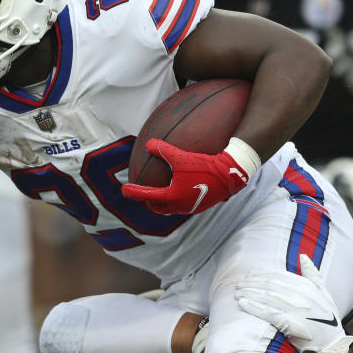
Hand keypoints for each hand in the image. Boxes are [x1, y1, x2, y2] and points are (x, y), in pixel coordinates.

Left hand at [121, 139, 251, 214]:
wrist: (229, 174)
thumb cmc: (204, 165)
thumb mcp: (181, 156)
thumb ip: (163, 150)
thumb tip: (148, 143)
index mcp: (171, 196)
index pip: (147, 196)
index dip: (133, 193)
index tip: (124, 190)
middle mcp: (179, 206)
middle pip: (158, 209)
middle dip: (148, 202)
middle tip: (141, 194)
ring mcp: (191, 208)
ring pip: (171, 209)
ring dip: (162, 203)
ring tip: (159, 194)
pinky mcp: (201, 206)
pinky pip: (182, 206)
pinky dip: (175, 201)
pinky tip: (179, 190)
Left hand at [235, 255, 352, 352]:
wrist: (332, 345)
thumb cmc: (326, 319)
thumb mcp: (324, 293)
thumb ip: (313, 274)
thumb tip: (303, 256)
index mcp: (307, 286)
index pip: (278, 275)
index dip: (260, 274)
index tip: (248, 275)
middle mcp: (301, 295)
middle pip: (269, 284)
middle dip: (251, 283)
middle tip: (238, 285)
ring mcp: (296, 309)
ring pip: (266, 297)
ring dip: (248, 293)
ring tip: (237, 293)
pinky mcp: (290, 323)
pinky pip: (267, 312)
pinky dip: (253, 306)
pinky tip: (242, 303)